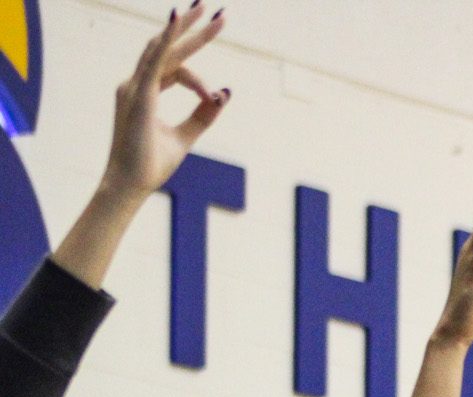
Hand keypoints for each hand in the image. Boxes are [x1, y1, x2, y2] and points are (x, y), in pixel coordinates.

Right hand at [101, 5, 228, 202]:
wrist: (131, 185)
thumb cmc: (151, 164)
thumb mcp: (185, 137)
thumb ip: (203, 114)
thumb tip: (224, 94)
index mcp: (144, 92)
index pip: (174, 67)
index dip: (199, 79)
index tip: (215, 96)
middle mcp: (136, 84)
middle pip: (168, 49)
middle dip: (193, 30)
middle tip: (215, 10)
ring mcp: (134, 87)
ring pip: (163, 49)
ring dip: (186, 29)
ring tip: (207, 10)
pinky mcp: (139, 95)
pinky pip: (156, 61)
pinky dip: (168, 40)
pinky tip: (178, 20)